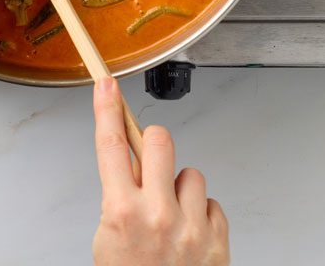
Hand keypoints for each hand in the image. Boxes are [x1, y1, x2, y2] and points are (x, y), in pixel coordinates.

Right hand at [91, 78, 228, 265]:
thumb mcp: (109, 240)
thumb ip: (119, 198)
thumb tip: (131, 164)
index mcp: (122, 213)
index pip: (109, 147)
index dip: (106, 109)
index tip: (106, 84)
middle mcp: (158, 215)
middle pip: (160, 140)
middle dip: (154, 146)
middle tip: (151, 165)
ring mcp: (191, 227)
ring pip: (192, 172)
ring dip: (181, 189)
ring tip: (172, 219)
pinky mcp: (217, 239)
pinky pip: (212, 202)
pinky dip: (201, 215)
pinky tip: (190, 236)